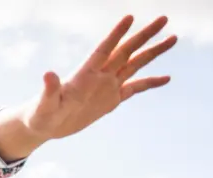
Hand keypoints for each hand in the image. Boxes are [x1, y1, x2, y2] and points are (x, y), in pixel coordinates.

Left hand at [0, 15, 175, 157]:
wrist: (44, 126)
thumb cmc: (39, 114)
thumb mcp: (44, 104)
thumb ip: (49, 89)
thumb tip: (48, 73)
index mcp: (84, 74)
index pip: (104, 49)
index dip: (116, 34)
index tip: (130, 17)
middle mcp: (99, 76)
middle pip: (126, 51)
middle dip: (144, 36)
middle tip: (164, 18)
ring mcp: (107, 86)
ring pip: (135, 65)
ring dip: (153, 52)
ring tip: (173, 37)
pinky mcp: (111, 100)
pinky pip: (135, 88)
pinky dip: (150, 83)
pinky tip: (166, 78)